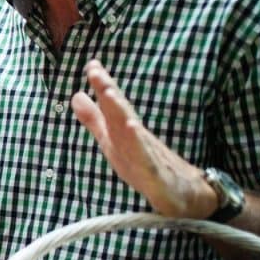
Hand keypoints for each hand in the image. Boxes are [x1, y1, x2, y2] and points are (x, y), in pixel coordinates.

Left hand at [71, 60, 217, 217]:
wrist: (183, 195)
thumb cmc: (145, 164)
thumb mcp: (112, 140)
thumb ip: (94, 119)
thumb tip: (76, 95)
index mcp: (124, 131)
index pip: (112, 105)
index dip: (102, 85)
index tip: (92, 64)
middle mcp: (136, 138)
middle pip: (121, 112)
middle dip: (108, 91)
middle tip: (96, 72)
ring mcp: (148, 155)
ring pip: (133, 132)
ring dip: (121, 113)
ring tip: (109, 95)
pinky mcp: (156, 176)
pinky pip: (147, 161)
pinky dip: (140, 146)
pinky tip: (133, 130)